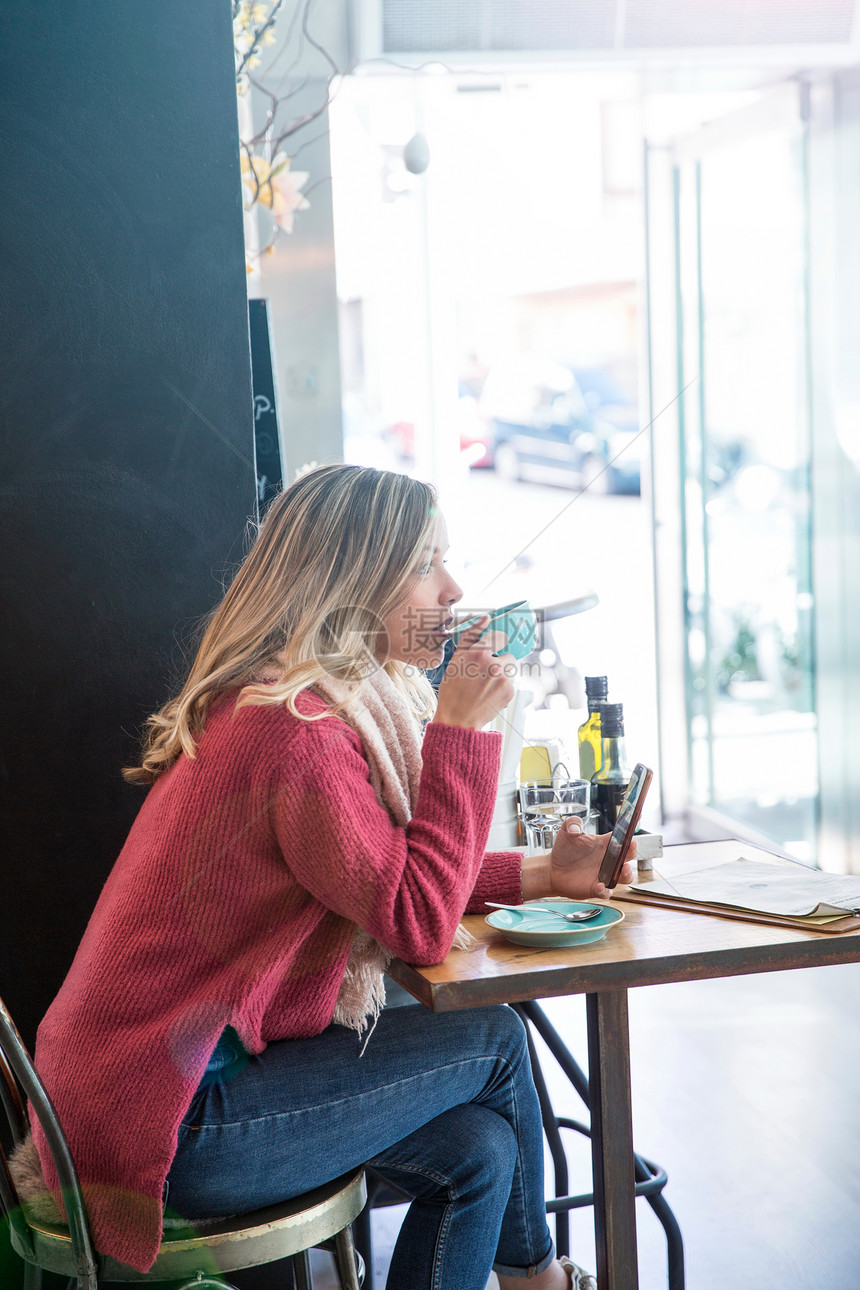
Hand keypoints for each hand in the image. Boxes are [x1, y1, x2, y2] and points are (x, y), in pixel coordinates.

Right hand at [433, 615, 515, 730]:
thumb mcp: (455, 659)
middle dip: (499, 660)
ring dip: (501, 673)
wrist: (458, 719)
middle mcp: (495, 664)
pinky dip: (502, 686)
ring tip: (485, 685)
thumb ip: (470, 636)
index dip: (495, 642)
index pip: (498, 636)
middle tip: (484, 672)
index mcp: (479, 653)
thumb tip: (486, 618)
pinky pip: (510, 682)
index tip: (493, 647)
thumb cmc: (452, 691)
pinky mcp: (510, 691)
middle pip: (507, 654)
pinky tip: (489, 694)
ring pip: (509, 668)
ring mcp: (504, 679)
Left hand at [544, 818, 635, 900]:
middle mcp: (608, 859)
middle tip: (631, 846)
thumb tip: (576, 829)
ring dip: (627, 874)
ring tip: (624, 869)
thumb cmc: (564, 850)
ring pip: (625, 877)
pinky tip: (599, 886)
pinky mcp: (596, 889)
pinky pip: (606, 892)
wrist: (553, 869)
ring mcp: (604, 874)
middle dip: (633, 850)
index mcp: (605, 844)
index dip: (630, 828)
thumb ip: (573, 822)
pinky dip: (605, 891)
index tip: (636, 820)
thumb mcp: (566, 830)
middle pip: (629, 855)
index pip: (622, 835)